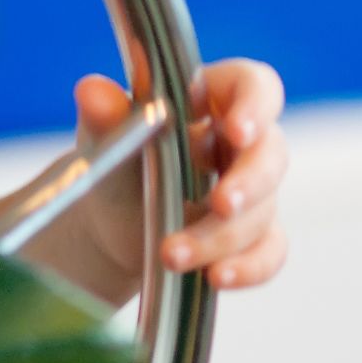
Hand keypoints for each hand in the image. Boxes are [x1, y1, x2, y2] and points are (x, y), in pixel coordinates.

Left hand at [75, 58, 289, 289]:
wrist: (108, 224)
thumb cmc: (116, 164)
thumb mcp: (105, 139)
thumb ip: (104, 116)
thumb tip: (91, 91)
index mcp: (212, 101)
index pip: (253, 86)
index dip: (254, 105)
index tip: (238, 130)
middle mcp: (241, 144)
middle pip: (271, 153)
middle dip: (249, 182)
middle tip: (221, 204)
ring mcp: (253, 191)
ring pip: (262, 211)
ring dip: (220, 237)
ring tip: (172, 255)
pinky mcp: (253, 236)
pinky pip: (268, 252)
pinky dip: (247, 267)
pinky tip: (215, 276)